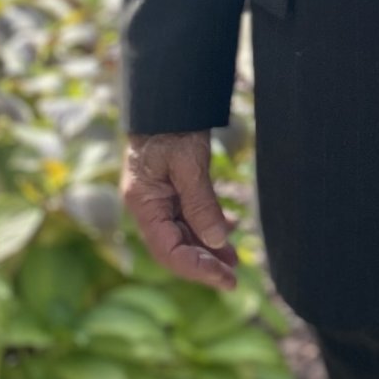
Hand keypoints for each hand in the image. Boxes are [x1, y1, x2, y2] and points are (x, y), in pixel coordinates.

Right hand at [122, 133, 239, 290]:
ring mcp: (158, 200)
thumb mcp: (189, 164)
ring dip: (208, 247)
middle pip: (175, 247)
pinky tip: (228, 230)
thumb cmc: (172, 127)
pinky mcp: (170, 191)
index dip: (197, 268)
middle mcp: (148, 208)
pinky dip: (207, 226)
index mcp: (144, 204)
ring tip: (235, 260)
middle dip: (204, 263)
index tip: (225, 278)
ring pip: (183, 234)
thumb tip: (217, 241)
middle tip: (234, 278)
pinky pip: (188, 217)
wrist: (165, 100)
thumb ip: (201, 204)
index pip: (168, 250)